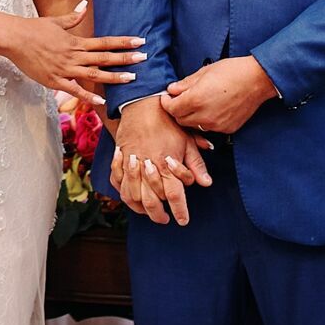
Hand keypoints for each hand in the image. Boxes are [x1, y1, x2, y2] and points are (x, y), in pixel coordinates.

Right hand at [2, 0, 144, 108]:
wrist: (14, 38)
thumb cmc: (34, 29)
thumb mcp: (55, 21)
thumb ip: (72, 17)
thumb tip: (84, 5)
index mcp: (75, 41)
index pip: (104, 42)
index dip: (123, 42)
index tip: (140, 41)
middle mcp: (73, 55)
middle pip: (104, 58)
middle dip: (125, 58)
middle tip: (144, 58)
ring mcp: (64, 69)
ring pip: (93, 74)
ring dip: (113, 77)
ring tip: (131, 79)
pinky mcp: (54, 80)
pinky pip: (74, 90)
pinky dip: (88, 96)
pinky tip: (101, 99)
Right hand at [109, 99, 210, 225]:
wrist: (142, 104)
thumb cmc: (167, 122)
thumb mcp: (186, 141)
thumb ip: (196, 164)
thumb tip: (206, 183)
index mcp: (166, 163)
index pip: (174, 195)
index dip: (179, 211)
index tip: (183, 221)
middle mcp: (147, 166)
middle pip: (151, 201)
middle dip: (158, 215)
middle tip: (166, 219)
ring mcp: (131, 163)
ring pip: (131, 195)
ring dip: (140, 208)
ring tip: (148, 212)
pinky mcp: (119, 158)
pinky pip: (117, 182)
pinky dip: (123, 192)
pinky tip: (131, 197)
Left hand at [160, 56, 278, 134]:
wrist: (257, 80)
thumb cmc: (232, 71)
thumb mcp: (204, 72)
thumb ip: (185, 83)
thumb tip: (172, 89)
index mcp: (196, 99)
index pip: (172, 109)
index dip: (167, 103)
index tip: (168, 97)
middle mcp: (205, 116)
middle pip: (181, 120)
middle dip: (178, 110)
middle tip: (181, 100)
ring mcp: (217, 125)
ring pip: (195, 126)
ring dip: (191, 117)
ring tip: (197, 104)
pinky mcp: (227, 129)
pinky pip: (210, 128)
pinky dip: (206, 120)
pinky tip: (212, 108)